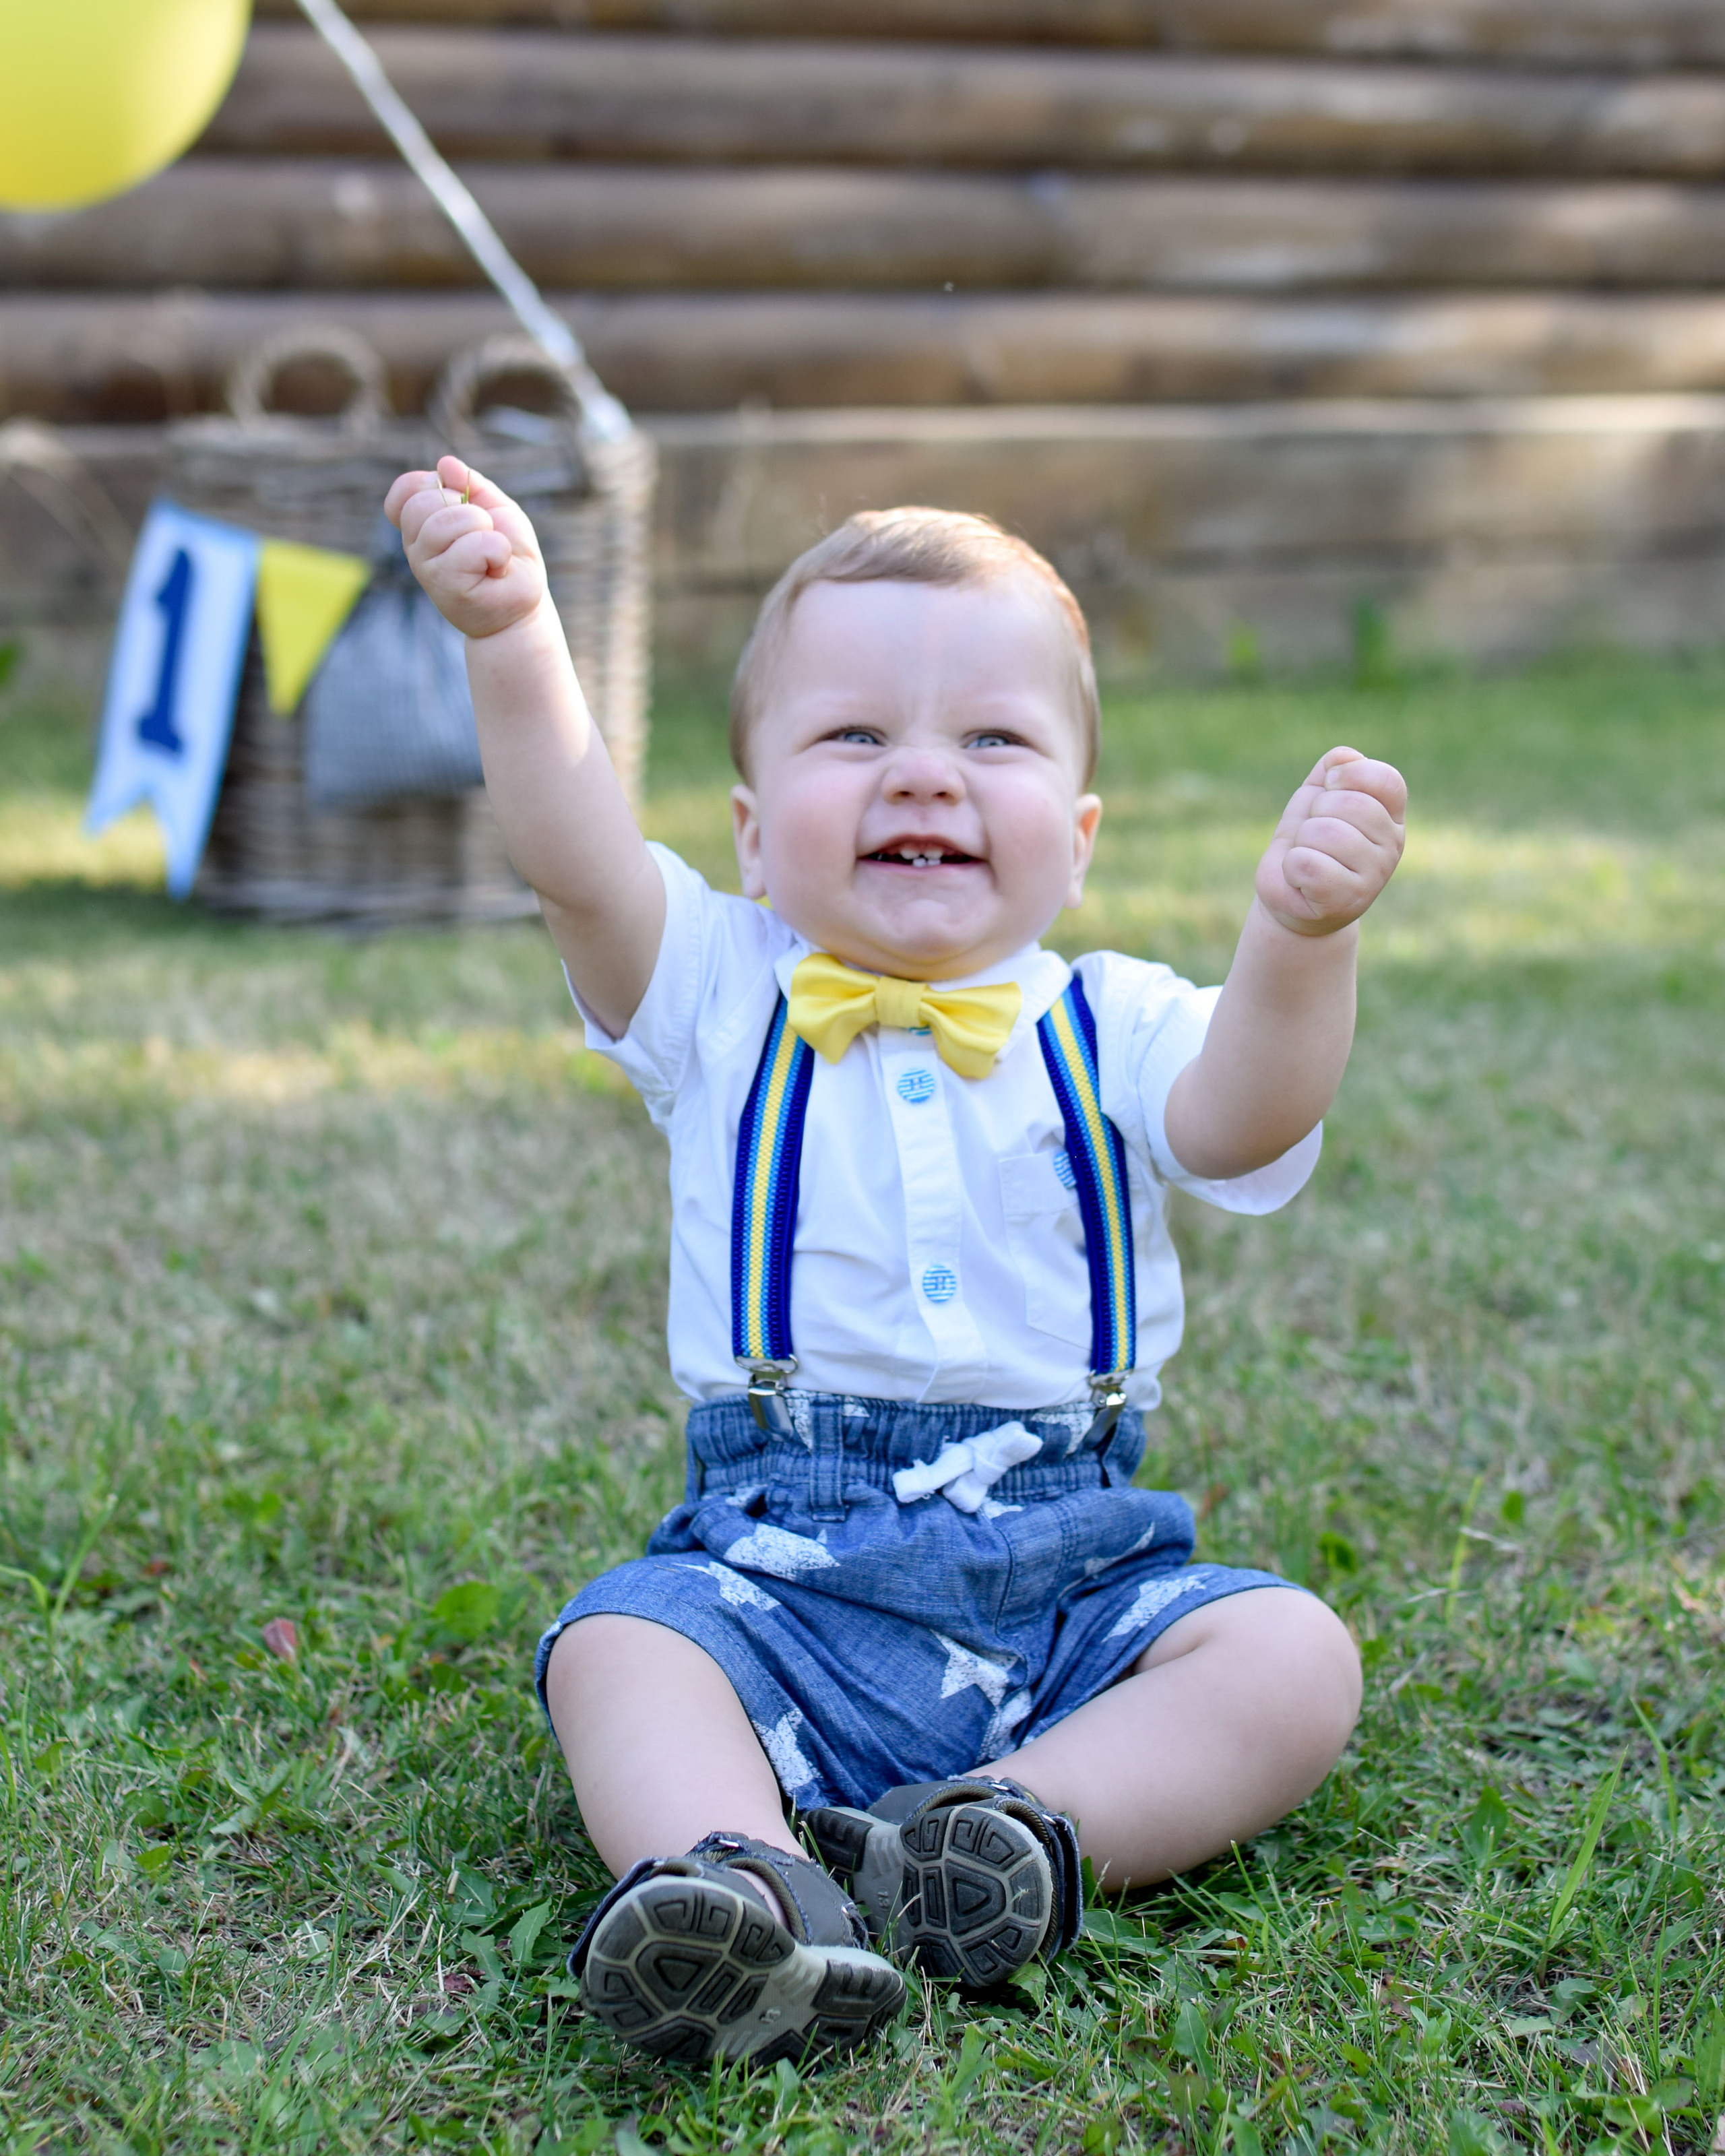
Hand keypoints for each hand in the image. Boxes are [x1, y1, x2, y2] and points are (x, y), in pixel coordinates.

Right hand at [384, 455, 546, 638]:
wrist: (522, 605)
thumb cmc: (509, 557)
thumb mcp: (496, 510)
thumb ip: (472, 485)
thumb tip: (446, 464)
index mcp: (421, 527)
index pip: (405, 491)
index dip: (430, 485)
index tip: (458, 500)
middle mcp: (417, 549)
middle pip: (423, 503)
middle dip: (465, 508)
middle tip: (484, 532)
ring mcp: (428, 570)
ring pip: (447, 522)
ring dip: (483, 529)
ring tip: (493, 551)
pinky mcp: (447, 587)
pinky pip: (473, 547)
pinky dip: (497, 550)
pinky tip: (497, 568)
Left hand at [1254, 746, 1406, 935]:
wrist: (1289, 895)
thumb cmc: (1308, 842)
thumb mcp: (1316, 797)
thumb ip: (1331, 769)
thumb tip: (1345, 757)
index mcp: (1391, 816)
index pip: (1387, 780)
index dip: (1351, 775)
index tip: (1329, 786)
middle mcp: (1392, 845)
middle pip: (1349, 804)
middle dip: (1315, 813)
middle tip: (1314, 836)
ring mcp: (1374, 876)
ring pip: (1325, 833)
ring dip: (1302, 842)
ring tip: (1308, 857)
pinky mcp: (1346, 900)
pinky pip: (1308, 864)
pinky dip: (1292, 866)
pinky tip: (1301, 879)